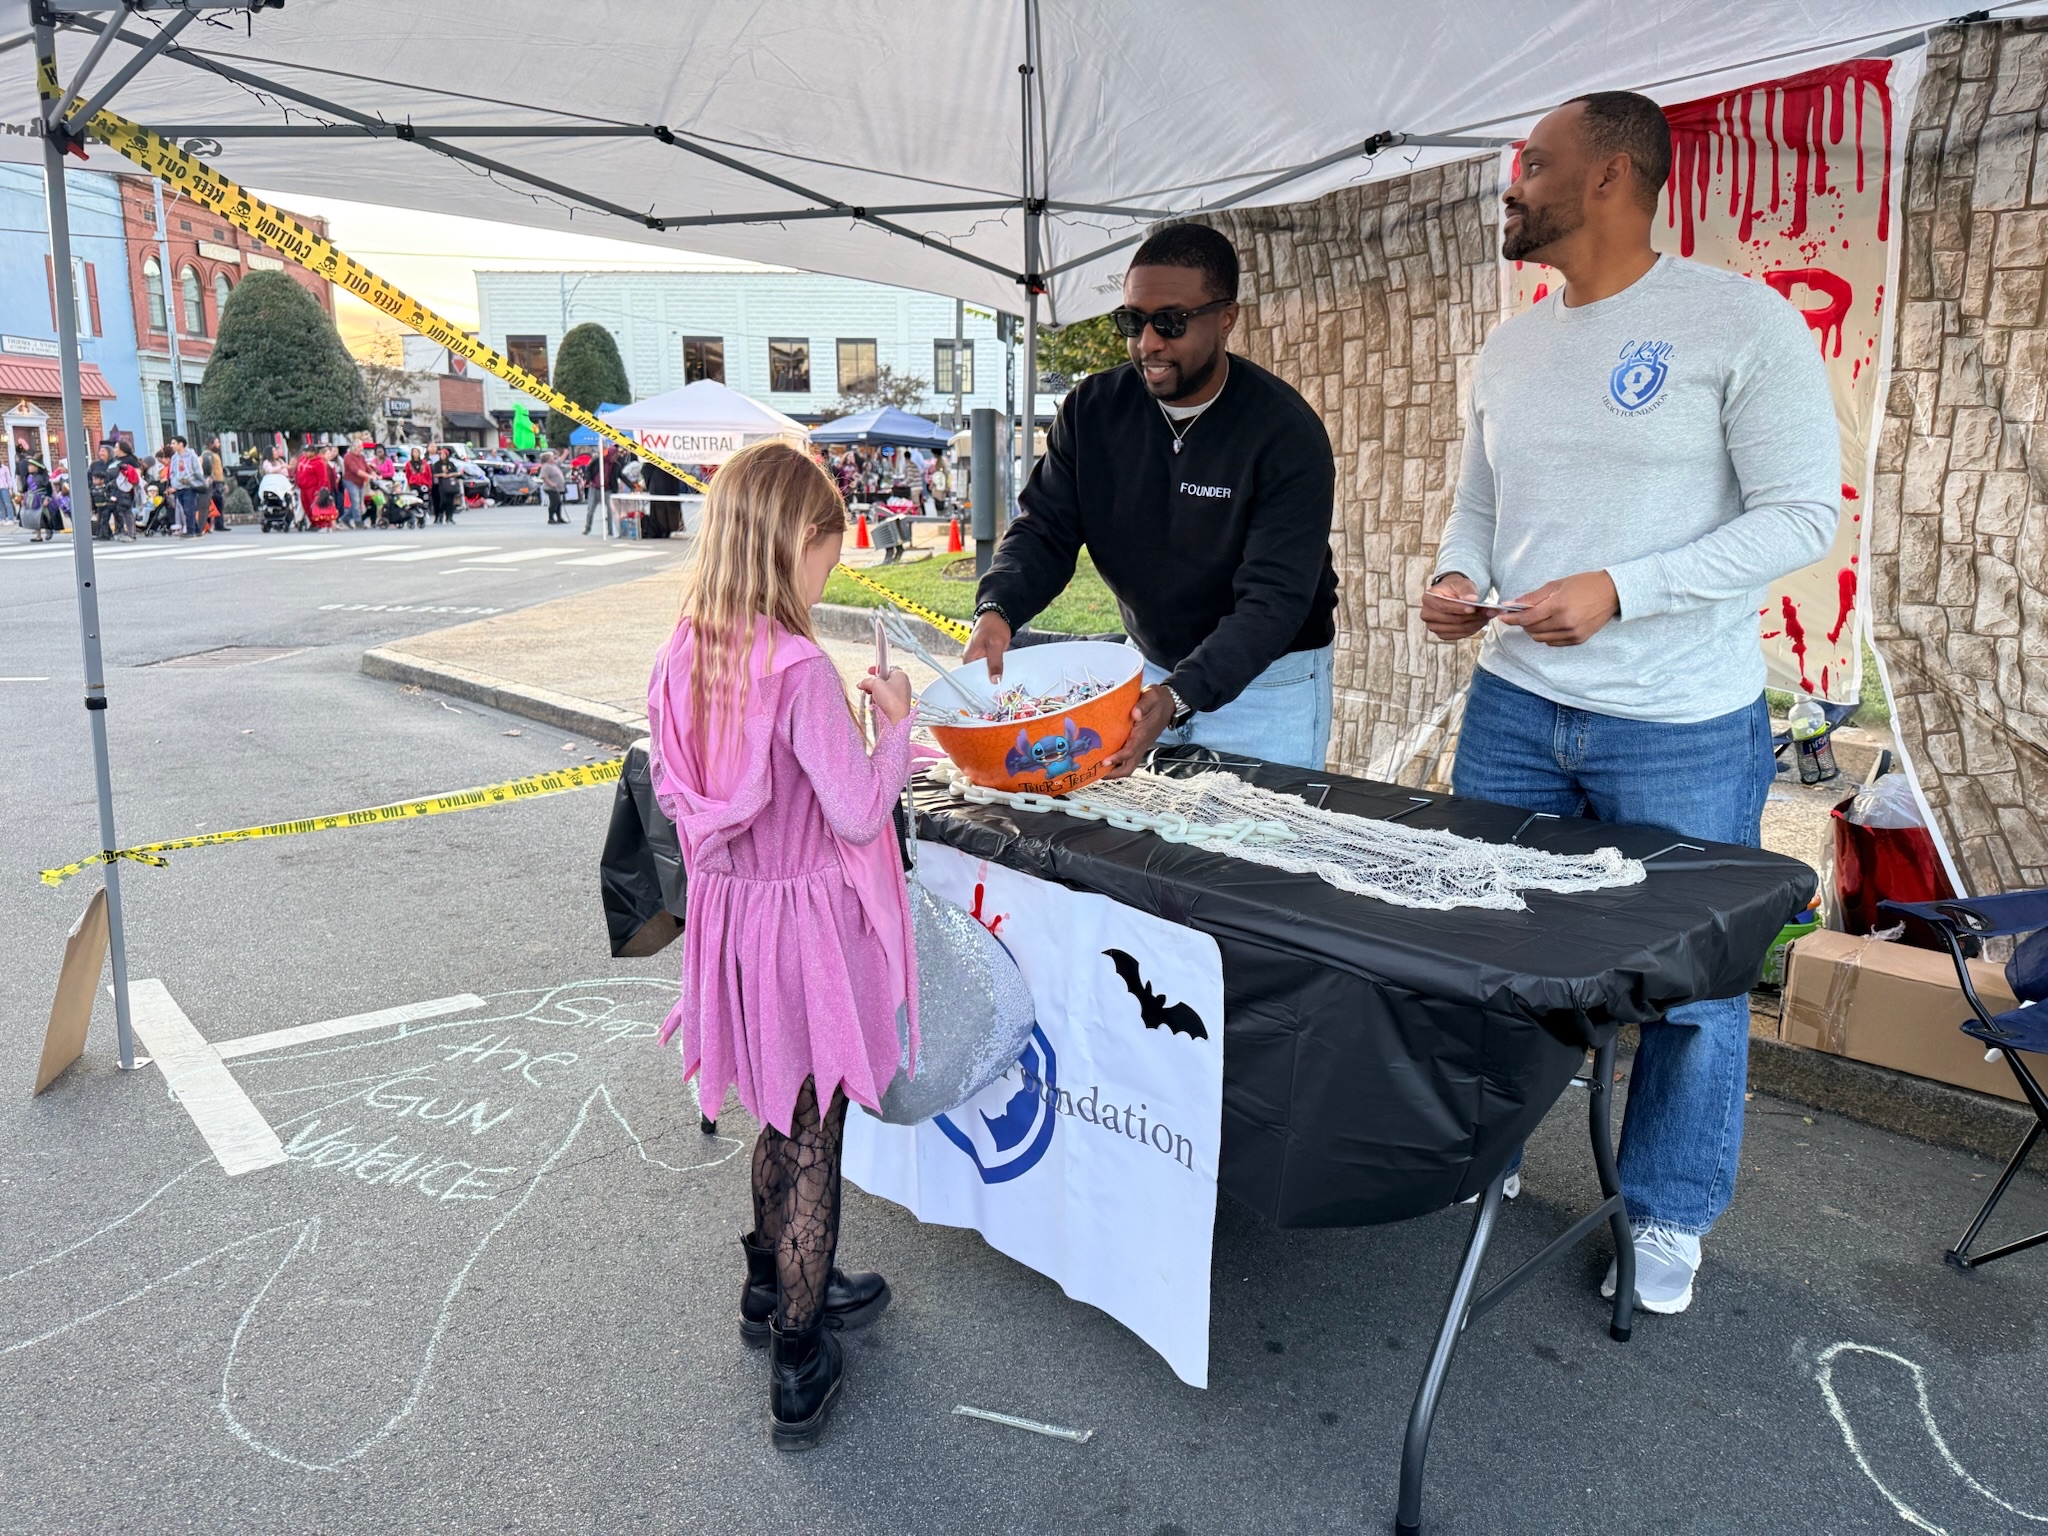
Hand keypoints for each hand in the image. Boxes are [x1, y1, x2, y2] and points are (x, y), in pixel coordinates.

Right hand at [859, 667, 912, 724]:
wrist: (896, 719)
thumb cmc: (892, 701)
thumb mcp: (875, 684)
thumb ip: (867, 680)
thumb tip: (862, 682)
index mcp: (901, 675)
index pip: (887, 667)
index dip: (877, 668)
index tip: (870, 670)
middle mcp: (903, 684)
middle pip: (884, 680)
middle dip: (875, 683)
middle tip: (869, 686)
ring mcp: (901, 695)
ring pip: (884, 690)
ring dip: (876, 693)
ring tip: (873, 696)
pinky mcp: (897, 704)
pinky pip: (886, 699)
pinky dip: (879, 700)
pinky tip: (876, 703)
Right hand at [961, 611, 1011, 681]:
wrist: (998, 616)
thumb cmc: (993, 625)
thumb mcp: (995, 644)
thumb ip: (995, 663)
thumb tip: (994, 679)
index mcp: (969, 657)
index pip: (970, 677)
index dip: (978, 685)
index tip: (989, 691)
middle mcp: (972, 659)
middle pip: (978, 676)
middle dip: (988, 682)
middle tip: (999, 687)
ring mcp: (979, 658)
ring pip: (986, 672)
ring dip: (994, 676)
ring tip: (1002, 682)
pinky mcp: (987, 657)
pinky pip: (991, 667)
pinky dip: (997, 670)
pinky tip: (1003, 674)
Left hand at [1100, 683, 1177, 778]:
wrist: (1168, 703)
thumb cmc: (1157, 700)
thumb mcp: (1151, 697)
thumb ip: (1142, 705)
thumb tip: (1135, 713)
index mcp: (1142, 735)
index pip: (1129, 752)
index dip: (1117, 758)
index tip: (1104, 761)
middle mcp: (1141, 744)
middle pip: (1129, 767)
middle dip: (1114, 773)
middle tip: (1097, 773)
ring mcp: (1140, 746)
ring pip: (1128, 766)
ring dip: (1115, 771)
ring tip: (1098, 771)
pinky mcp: (1137, 745)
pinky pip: (1128, 760)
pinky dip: (1117, 764)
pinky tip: (1106, 761)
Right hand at [1420, 572, 1489, 641]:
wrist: (1454, 594)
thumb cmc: (1456, 588)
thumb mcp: (1461, 583)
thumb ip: (1466, 589)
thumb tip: (1472, 599)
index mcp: (1428, 598)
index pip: (1443, 607)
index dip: (1459, 608)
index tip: (1474, 608)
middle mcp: (1427, 614)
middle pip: (1451, 620)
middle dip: (1471, 617)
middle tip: (1488, 612)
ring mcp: (1433, 626)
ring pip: (1457, 629)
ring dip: (1474, 624)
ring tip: (1487, 616)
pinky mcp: (1441, 634)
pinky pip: (1458, 635)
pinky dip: (1471, 629)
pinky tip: (1479, 622)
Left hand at [1499, 571, 1619, 646]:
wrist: (1612, 592)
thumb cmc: (1584, 584)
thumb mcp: (1556, 585)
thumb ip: (1533, 597)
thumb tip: (1512, 603)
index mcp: (1559, 606)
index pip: (1528, 618)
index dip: (1512, 618)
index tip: (1502, 617)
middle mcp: (1565, 623)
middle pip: (1532, 630)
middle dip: (1523, 623)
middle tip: (1522, 614)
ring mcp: (1573, 633)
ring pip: (1541, 639)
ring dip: (1534, 630)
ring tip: (1537, 619)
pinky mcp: (1578, 640)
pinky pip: (1554, 643)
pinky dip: (1546, 636)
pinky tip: (1549, 625)